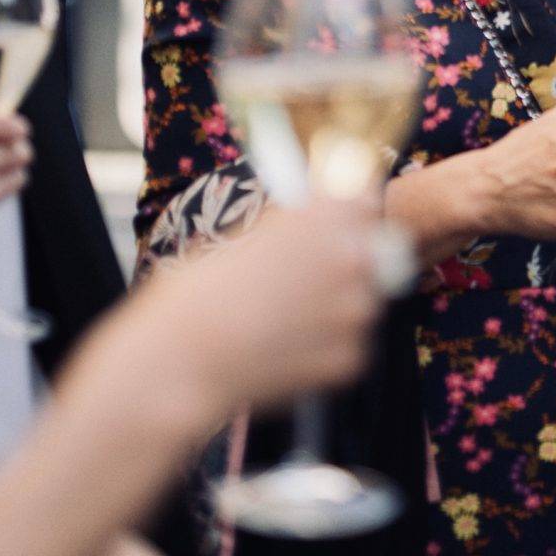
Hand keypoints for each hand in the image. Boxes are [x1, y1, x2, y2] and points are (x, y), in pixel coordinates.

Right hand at [148, 196, 383, 425]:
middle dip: (343, 260)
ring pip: (362, 300)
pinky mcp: (350, 358)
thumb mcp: (245, 234)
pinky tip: (286, 348)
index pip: (363, 197)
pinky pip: (350, 345)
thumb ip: (292, 227)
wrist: (185, 359)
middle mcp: (351, 257)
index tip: (336, 220)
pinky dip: (326, 347)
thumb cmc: (201, 293)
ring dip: (337, 305)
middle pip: (370, 250)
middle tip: (304, 277)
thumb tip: (311, 225)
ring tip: (287, 318)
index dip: (347, 210)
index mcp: (325, 215)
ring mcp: (354, 311)